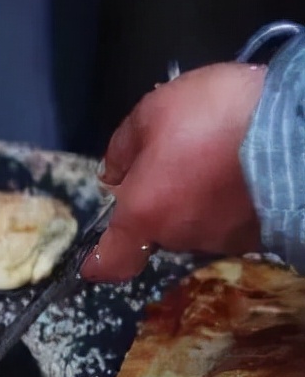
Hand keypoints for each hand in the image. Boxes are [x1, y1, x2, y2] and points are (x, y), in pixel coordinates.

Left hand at [81, 62, 267, 281]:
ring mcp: (224, 239)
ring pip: (196, 221)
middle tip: (178, 157)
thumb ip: (123, 146)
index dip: (100, 263)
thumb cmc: (216, 116)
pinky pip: (231, 219)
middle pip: (158, 227)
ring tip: (218, 155)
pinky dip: (230, 200)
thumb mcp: (153, 111)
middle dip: (160, 199)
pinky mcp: (261, 234)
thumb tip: (113, 173)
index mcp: (145, 213)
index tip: (92, 265)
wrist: (300, 128)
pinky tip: (242, 168)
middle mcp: (181, 236)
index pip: (113, 259)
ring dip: (198, 198)